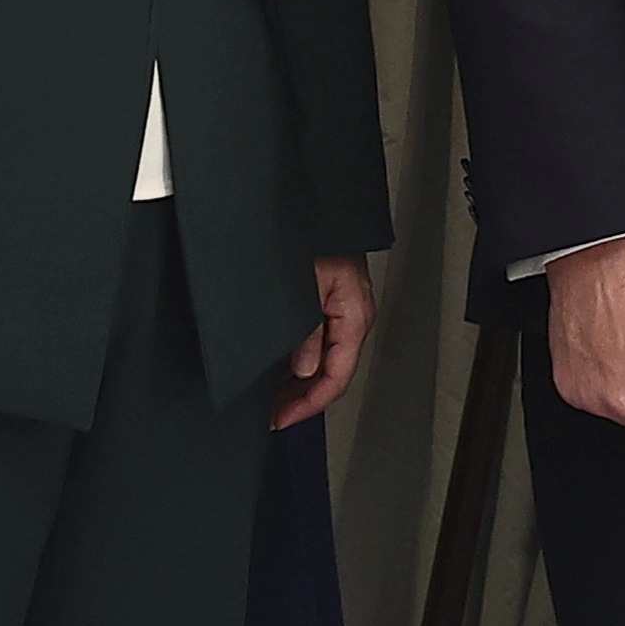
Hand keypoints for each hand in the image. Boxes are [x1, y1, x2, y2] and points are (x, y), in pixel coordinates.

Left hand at [273, 254, 376, 427]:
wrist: (321, 206)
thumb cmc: (317, 237)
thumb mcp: (306, 288)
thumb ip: (306, 333)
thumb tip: (303, 369)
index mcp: (354, 318)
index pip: (336, 378)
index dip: (307, 405)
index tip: (281, 419)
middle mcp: (353, 318)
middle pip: (331, 374)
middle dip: (300, 399)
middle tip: (271, 415)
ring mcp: (343, 311)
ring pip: (324, 360)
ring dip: (298, 381)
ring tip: (270, 397)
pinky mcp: (330, 302)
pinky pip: (319, 341)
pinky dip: (299, 360)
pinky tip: (279, 366)